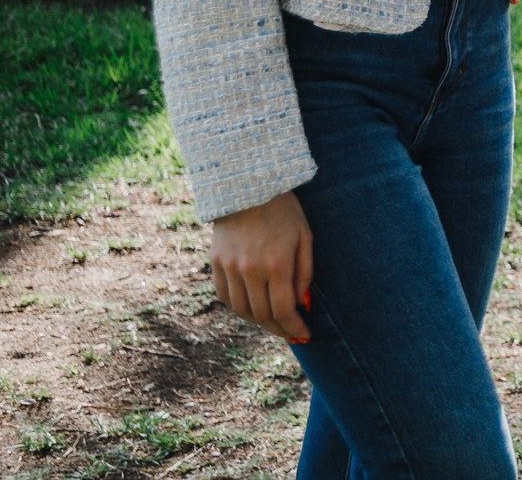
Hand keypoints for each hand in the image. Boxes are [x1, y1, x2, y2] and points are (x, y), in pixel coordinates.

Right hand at [209, 191, 312, 343]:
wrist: (247, 186)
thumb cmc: (284, 211)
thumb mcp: (305, 237)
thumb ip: (305, 273)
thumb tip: (301, 305)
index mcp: (276, 264)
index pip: (283, 310)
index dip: (294, 327)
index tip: (305, 334)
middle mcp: (250, 270)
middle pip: (262, 315)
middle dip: (279, 329)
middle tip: (292, 333)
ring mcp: (230, 268)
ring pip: (242, 310)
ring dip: (259, 322)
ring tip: (274, 323)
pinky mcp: (216, 263)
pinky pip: (226, 297)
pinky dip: (239, 308)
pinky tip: (252, 308)